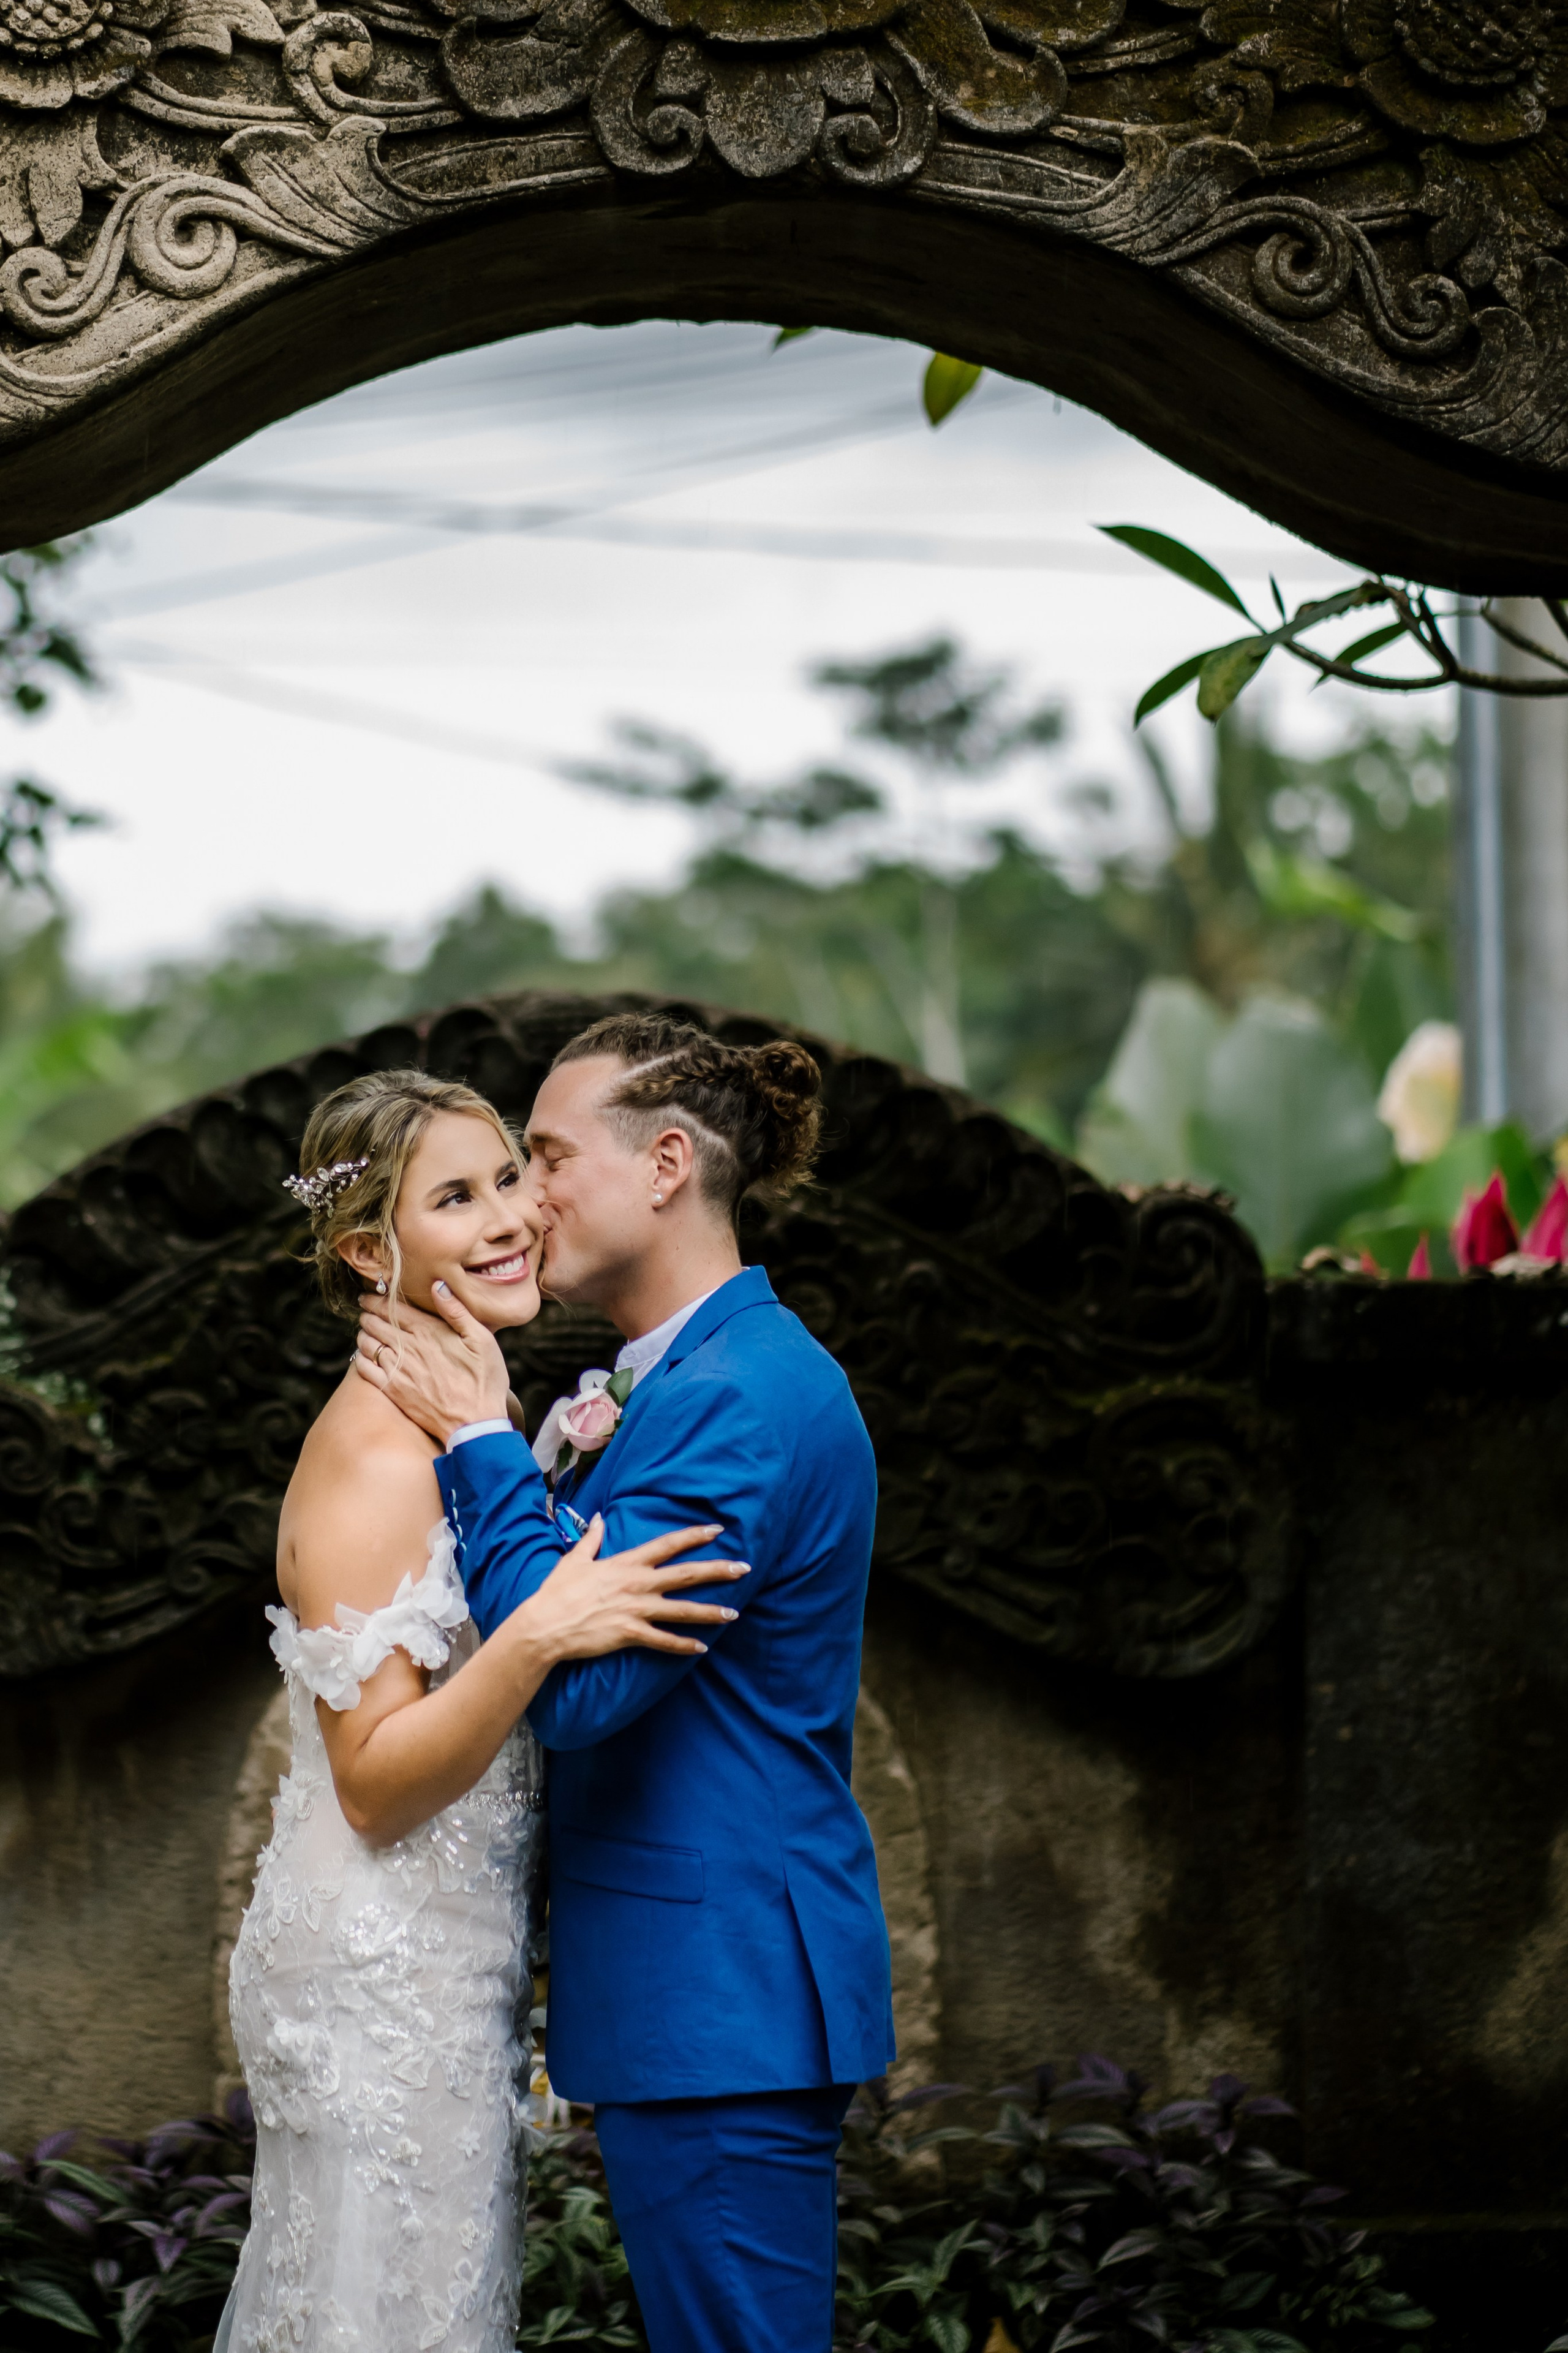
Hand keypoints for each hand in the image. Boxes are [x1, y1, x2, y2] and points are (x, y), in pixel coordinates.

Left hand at [355, 1282, 508, 1443]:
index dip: (376, 1300)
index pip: (393, 1309)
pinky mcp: (393, 1391)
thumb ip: (457, 1311)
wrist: (475, 1423)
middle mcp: (409, 1349)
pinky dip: (360, 1358)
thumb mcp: (482, 1340)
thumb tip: (437, 1286)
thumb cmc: (484, 1381)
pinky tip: (363, 1356)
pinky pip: (365, 1370)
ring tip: (364, 1331)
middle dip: (367, 1314)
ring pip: (367, 1345)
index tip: (368, 1295)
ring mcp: (398, 1371)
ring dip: (363, 1334)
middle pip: (376, 1324)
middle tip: (364, 1311)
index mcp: (429, 1332)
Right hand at [517, 1517, 749, 1662]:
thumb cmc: (558, 1592)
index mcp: (627, 1563)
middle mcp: (637, 1584)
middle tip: (745, 1568)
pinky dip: (684, 1645)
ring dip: (711, 1612)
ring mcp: (636, 1610)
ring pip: (682, 1609)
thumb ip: (592, 1539)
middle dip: (718, 1570)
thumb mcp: (575, 1559)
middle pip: (686, 1574)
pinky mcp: (630, 1634)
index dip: (694, 1536)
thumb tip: (598, 1518)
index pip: (668, 1544)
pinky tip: (702, 1648)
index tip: (718, 1530)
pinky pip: (664, 1641)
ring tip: (734, 1613)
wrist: (545, 1625)